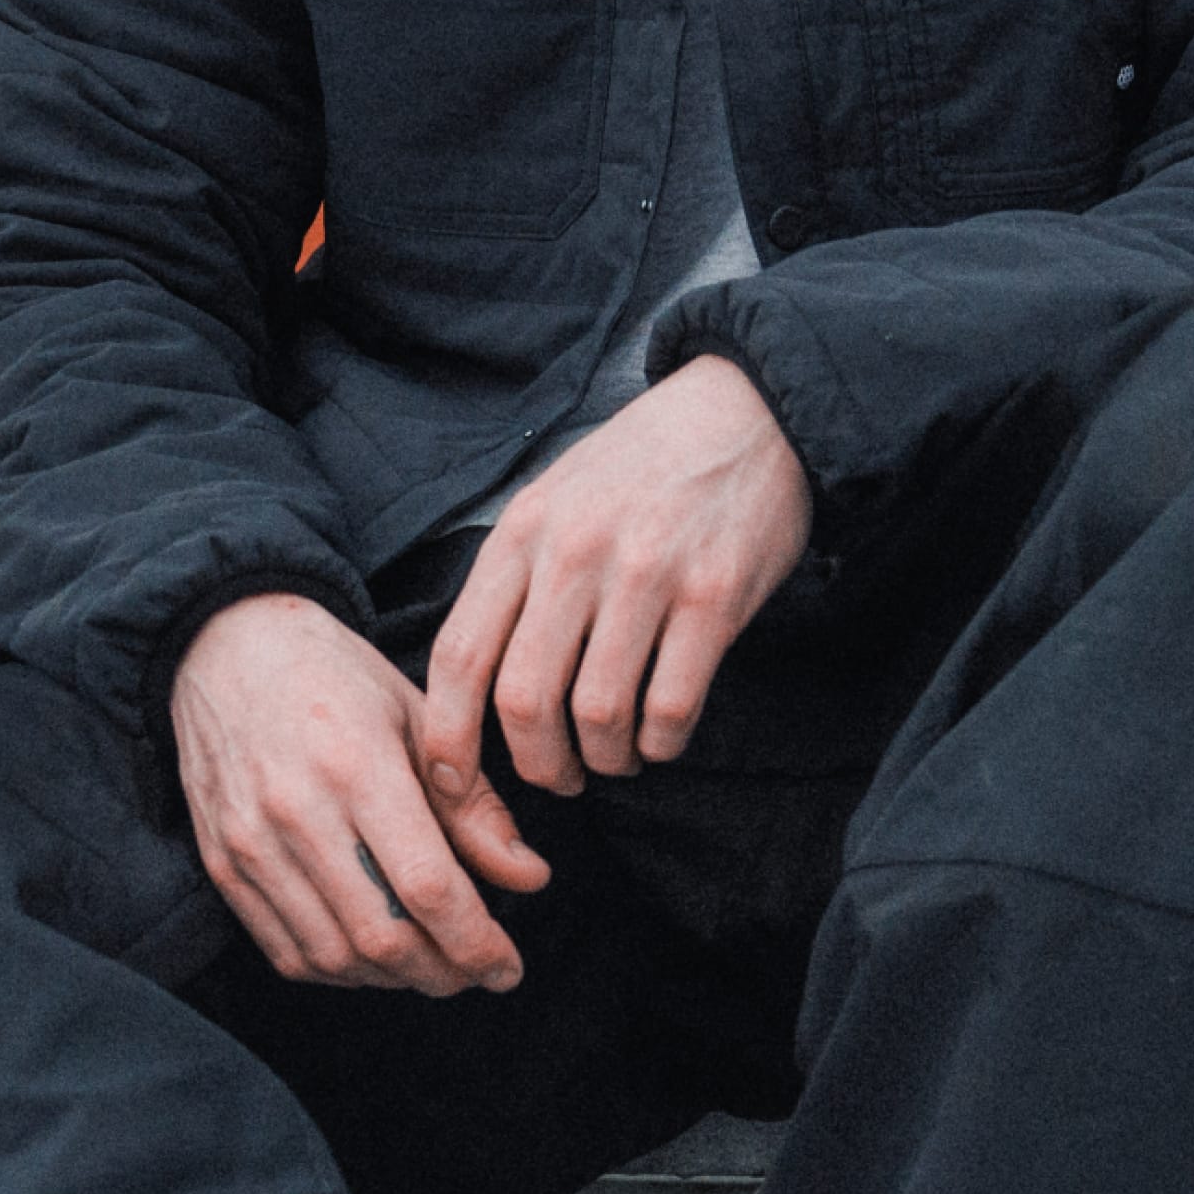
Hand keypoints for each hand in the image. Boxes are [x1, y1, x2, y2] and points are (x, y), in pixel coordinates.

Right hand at [170, 591, 550, 993]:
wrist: (227, 649)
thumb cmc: (337, 677)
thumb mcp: (419, 717)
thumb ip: (473, 805)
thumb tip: (530, 878)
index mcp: (359, 764)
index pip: (427, 886)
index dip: (476, 942)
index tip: (508, 966)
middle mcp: (298, 811)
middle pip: (382, 936)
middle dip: (443, 973)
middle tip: (477, 970)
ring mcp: (251, 844)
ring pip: (334, 956)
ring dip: (394, 980)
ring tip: (432, 964)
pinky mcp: (222, 864)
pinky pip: (286, 951)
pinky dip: (338, 971)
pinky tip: (372, 956)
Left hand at [423, 355, 811, 801]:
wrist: (744, 411)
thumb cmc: (639, 468)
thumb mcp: (555, 498)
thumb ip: (516, 578)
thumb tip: (476, 689)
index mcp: (523, 530)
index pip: (460, 654)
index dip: (449, 736)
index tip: (454, 782)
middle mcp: (575, 551)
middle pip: (524, 701)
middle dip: (537, 765)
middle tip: (560, 777)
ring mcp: (647, 573)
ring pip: (599, 715)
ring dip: (605, 760)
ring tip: (617, 758)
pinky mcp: (714, 595)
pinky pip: (671, 706)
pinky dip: (661, 744)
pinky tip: (662, 737)